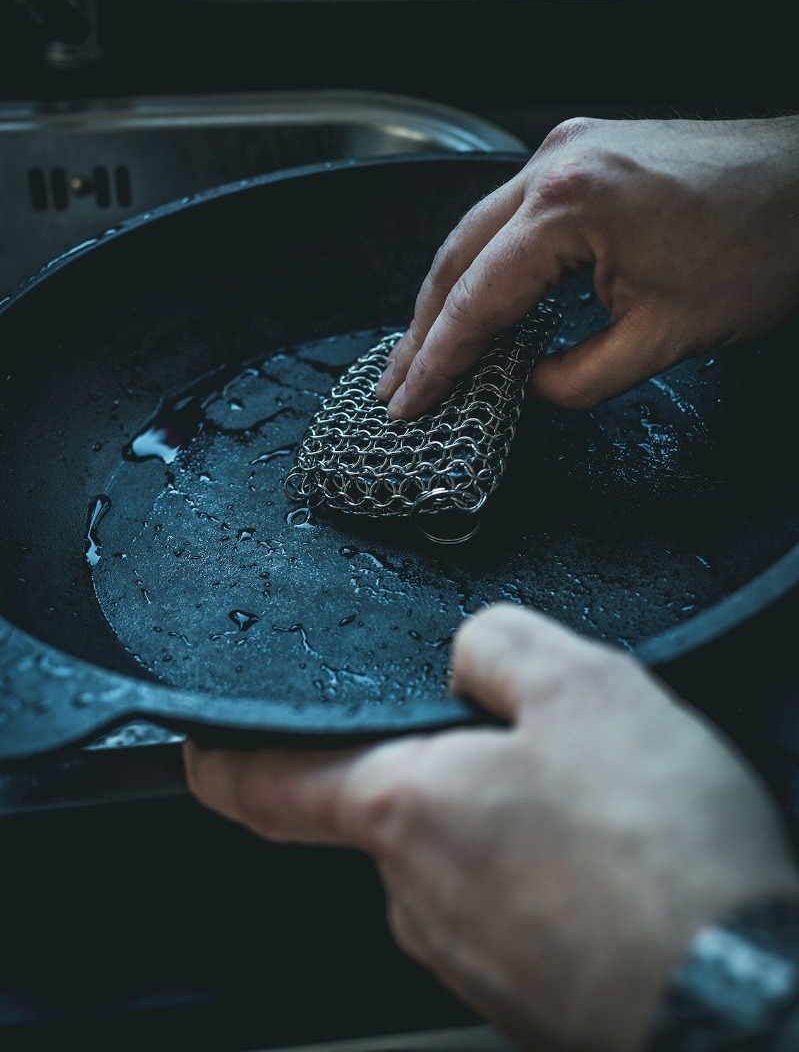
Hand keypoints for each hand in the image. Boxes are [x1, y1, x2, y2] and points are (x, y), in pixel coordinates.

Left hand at [183, 603, 798, 1051]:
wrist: (741, 994)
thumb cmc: (663, 853)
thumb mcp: (585, 688)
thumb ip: (500, 645)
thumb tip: (467, 651)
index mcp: (406, 811)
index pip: (269, 786)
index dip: (224, 758)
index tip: (199, 745)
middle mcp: (416, 897)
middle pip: (395, 810)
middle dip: (448, 768)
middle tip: (540, 743)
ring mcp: (468, 958)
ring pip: (460, 860)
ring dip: (507, 822)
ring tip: (599, 807)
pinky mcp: (520, 995)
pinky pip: (508, 910)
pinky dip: (542, 875)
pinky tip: (613, 862)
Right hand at [376, 115, 798, 418]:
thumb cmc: (760, 249)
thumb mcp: (664, 339)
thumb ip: (579, 377)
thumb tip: (529, 387)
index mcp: (567, 206)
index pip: (477, 298)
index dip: (439, 359)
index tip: (409, 402)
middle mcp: (553, 165)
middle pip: (458, 255)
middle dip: (424, 325)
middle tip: (397, 382)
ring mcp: (569, 150)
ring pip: (480, 230)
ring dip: (452, 290)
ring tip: (427, 347)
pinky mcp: (587, 152)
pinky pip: (515, 211)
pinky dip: (491, 260)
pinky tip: (481, 295)